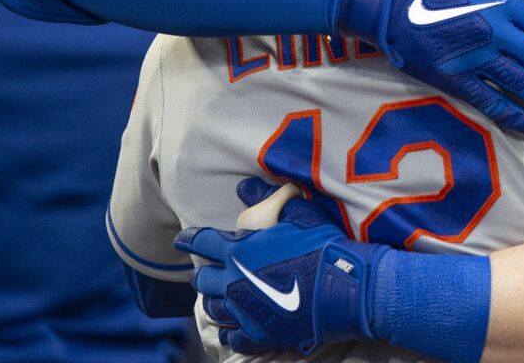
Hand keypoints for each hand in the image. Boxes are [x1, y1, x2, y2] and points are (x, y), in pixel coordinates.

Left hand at [175, 186, 385, 355]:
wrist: (343, 287)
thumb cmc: (322, 246)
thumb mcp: (298, 213)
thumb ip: (268, 199)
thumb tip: (244, 186)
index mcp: (238, 252)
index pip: (201, 242)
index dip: (188, 239)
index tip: (180, 239)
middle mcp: (233, 283)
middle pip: (203, 280)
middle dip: (203, 274)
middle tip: (207, 273)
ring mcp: (244, 312)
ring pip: (214, 309)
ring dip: (214, 301)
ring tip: (219, 299)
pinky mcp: (258, 334)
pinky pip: (232, 336)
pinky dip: (229, 330)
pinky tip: (233, 326)